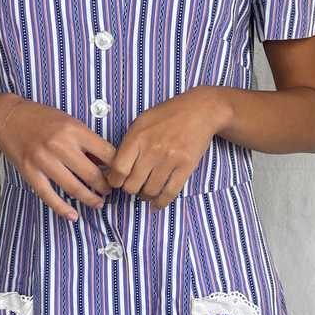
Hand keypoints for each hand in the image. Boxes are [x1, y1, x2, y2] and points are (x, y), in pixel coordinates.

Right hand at [0, 95, 116, 221]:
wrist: (8, 117)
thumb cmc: (42, 118)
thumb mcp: (69, 121)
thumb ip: (87, 141)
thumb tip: (106, 163)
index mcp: (74, 130)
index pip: (106, 153)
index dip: (117, 168)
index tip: (120, 175)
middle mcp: (60, 145)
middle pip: (92, 175)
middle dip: (105, 187)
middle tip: (110, 191)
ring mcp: (43, 160)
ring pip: (74, 188)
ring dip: (90, 199)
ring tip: (98, 203)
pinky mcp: (30, 172)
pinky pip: (49, 195)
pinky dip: (62, 208)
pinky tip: (73, 215)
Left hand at [102, 87, 225, 209]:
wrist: (200, 110)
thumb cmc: (168, 115)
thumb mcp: (141, 122)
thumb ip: (129, 143)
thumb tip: (115, 166)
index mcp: (137, 137)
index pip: (118, 169)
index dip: (114, 181)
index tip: (116, 182)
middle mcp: (152, 150)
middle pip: (132, 184)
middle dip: (130, 189)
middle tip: (133, 187)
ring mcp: (170, 159)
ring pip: (150, 191)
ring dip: (145, 196)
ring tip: (145, 193)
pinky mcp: (186, 166)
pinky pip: (170, 192)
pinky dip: (161, 202)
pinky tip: (157, 204)